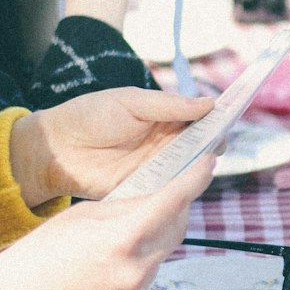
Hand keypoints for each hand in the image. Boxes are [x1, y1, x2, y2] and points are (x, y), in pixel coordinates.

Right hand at [0, 154, 213, 289]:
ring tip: (119, 237)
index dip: (195, 180)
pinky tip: (109, 267)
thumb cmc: (39, 255)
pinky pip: (146, 281)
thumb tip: (154, 199)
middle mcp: (137, 269)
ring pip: (160, 256)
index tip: (209, 165)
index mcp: (124, 237)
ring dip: (151, 242)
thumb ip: (124, 208)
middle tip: (167, 195)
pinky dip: (137, 268)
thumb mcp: (82, 216)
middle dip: (174, 211)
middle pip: (174, 230)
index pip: (173, 201)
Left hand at [9, 88, 214, 205]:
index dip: (217, 116)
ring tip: (205, 160)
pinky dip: (182, 185)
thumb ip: (169, 105)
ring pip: (191, 167)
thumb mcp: (131, 102)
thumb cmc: (89, 116)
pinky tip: (188, 181)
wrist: (56, 150)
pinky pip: (172, 187)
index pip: (200, 116)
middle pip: (202, 144)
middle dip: (214, 142)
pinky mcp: (147, 188)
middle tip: (218, 142)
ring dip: (200, 165)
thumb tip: (209, 103)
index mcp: (164, 115)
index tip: (233, 114)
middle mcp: (166, 141)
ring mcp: (158, 166)